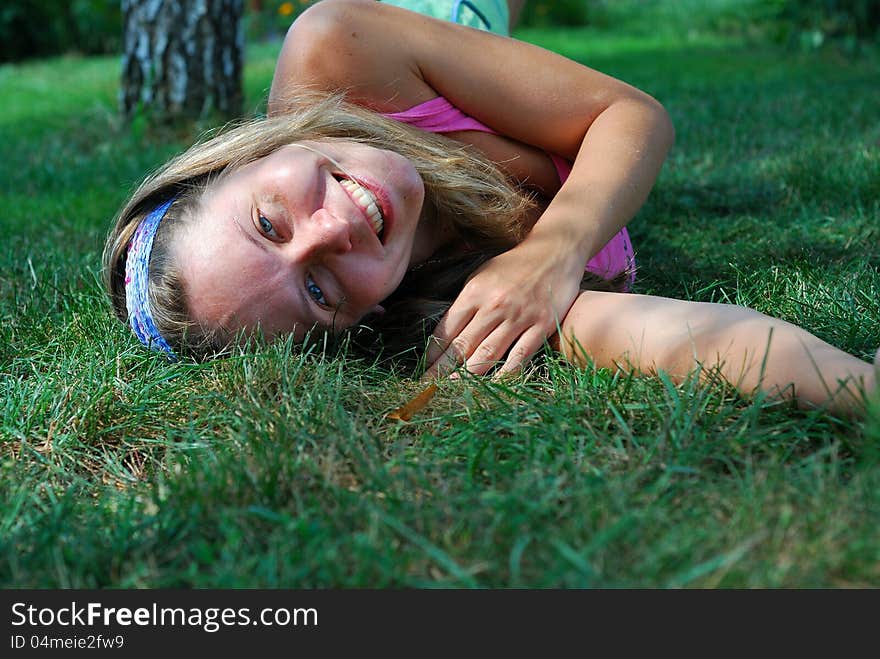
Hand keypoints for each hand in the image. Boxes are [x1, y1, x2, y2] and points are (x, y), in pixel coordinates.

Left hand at [422, 237, 583, 378]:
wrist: (555, 250)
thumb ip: (466, 302)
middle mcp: (494, 305)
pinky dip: (505, 375)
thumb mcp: (482, 274)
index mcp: (475, 292)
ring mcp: (519, 316)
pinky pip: (520, 356)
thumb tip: (448, 330)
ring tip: (453, 392)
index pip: (447, 328)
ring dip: (467, 377)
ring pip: (487, 354)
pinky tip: (493, 387)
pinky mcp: (541, 325)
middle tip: (429, 390)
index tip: (424, 369)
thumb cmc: (514, 265)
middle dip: (442, 370)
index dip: (434, 352)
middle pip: (462, 345)